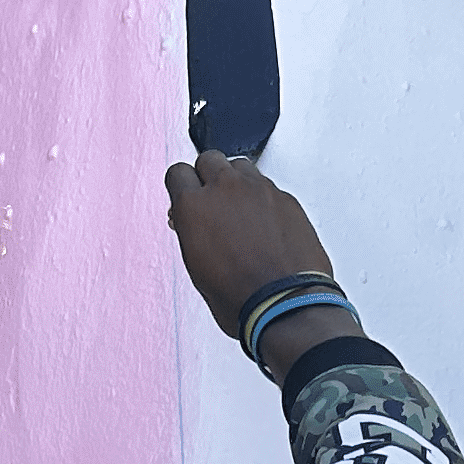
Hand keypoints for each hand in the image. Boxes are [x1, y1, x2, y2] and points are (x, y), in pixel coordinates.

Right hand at [163, 153, 344, 359]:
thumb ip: (192, 233)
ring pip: (240, 166)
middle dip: (208, 176)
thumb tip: (191, 223)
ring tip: (240, 209)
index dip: (181, 186)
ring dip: (236, 182)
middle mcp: (225, 189)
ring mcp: (259, 189)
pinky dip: (263, 199)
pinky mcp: (286, 197)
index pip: (177, 173)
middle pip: (209, 159)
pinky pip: (268, 186)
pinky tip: (265, 223)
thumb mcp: (197, 268)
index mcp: (194, 206)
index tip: (185, 196)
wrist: (286, 304)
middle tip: (211, 199)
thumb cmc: (241, 297)